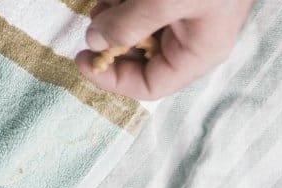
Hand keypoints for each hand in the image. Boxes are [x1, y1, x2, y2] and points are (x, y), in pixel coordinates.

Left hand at [76, 0, 255, 99]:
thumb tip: (95, 40)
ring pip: (139, 29)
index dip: (112, 79)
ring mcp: (186, 15)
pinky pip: (147, 7)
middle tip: (95, 19)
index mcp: (197, 53)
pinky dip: (128, 2)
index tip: (83, 58)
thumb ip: (130, 23)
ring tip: (107, 1)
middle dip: (113, 41)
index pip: (149, 86)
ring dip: (117, 17)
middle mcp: (191, 39)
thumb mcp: (168, 0)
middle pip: (140, 58)